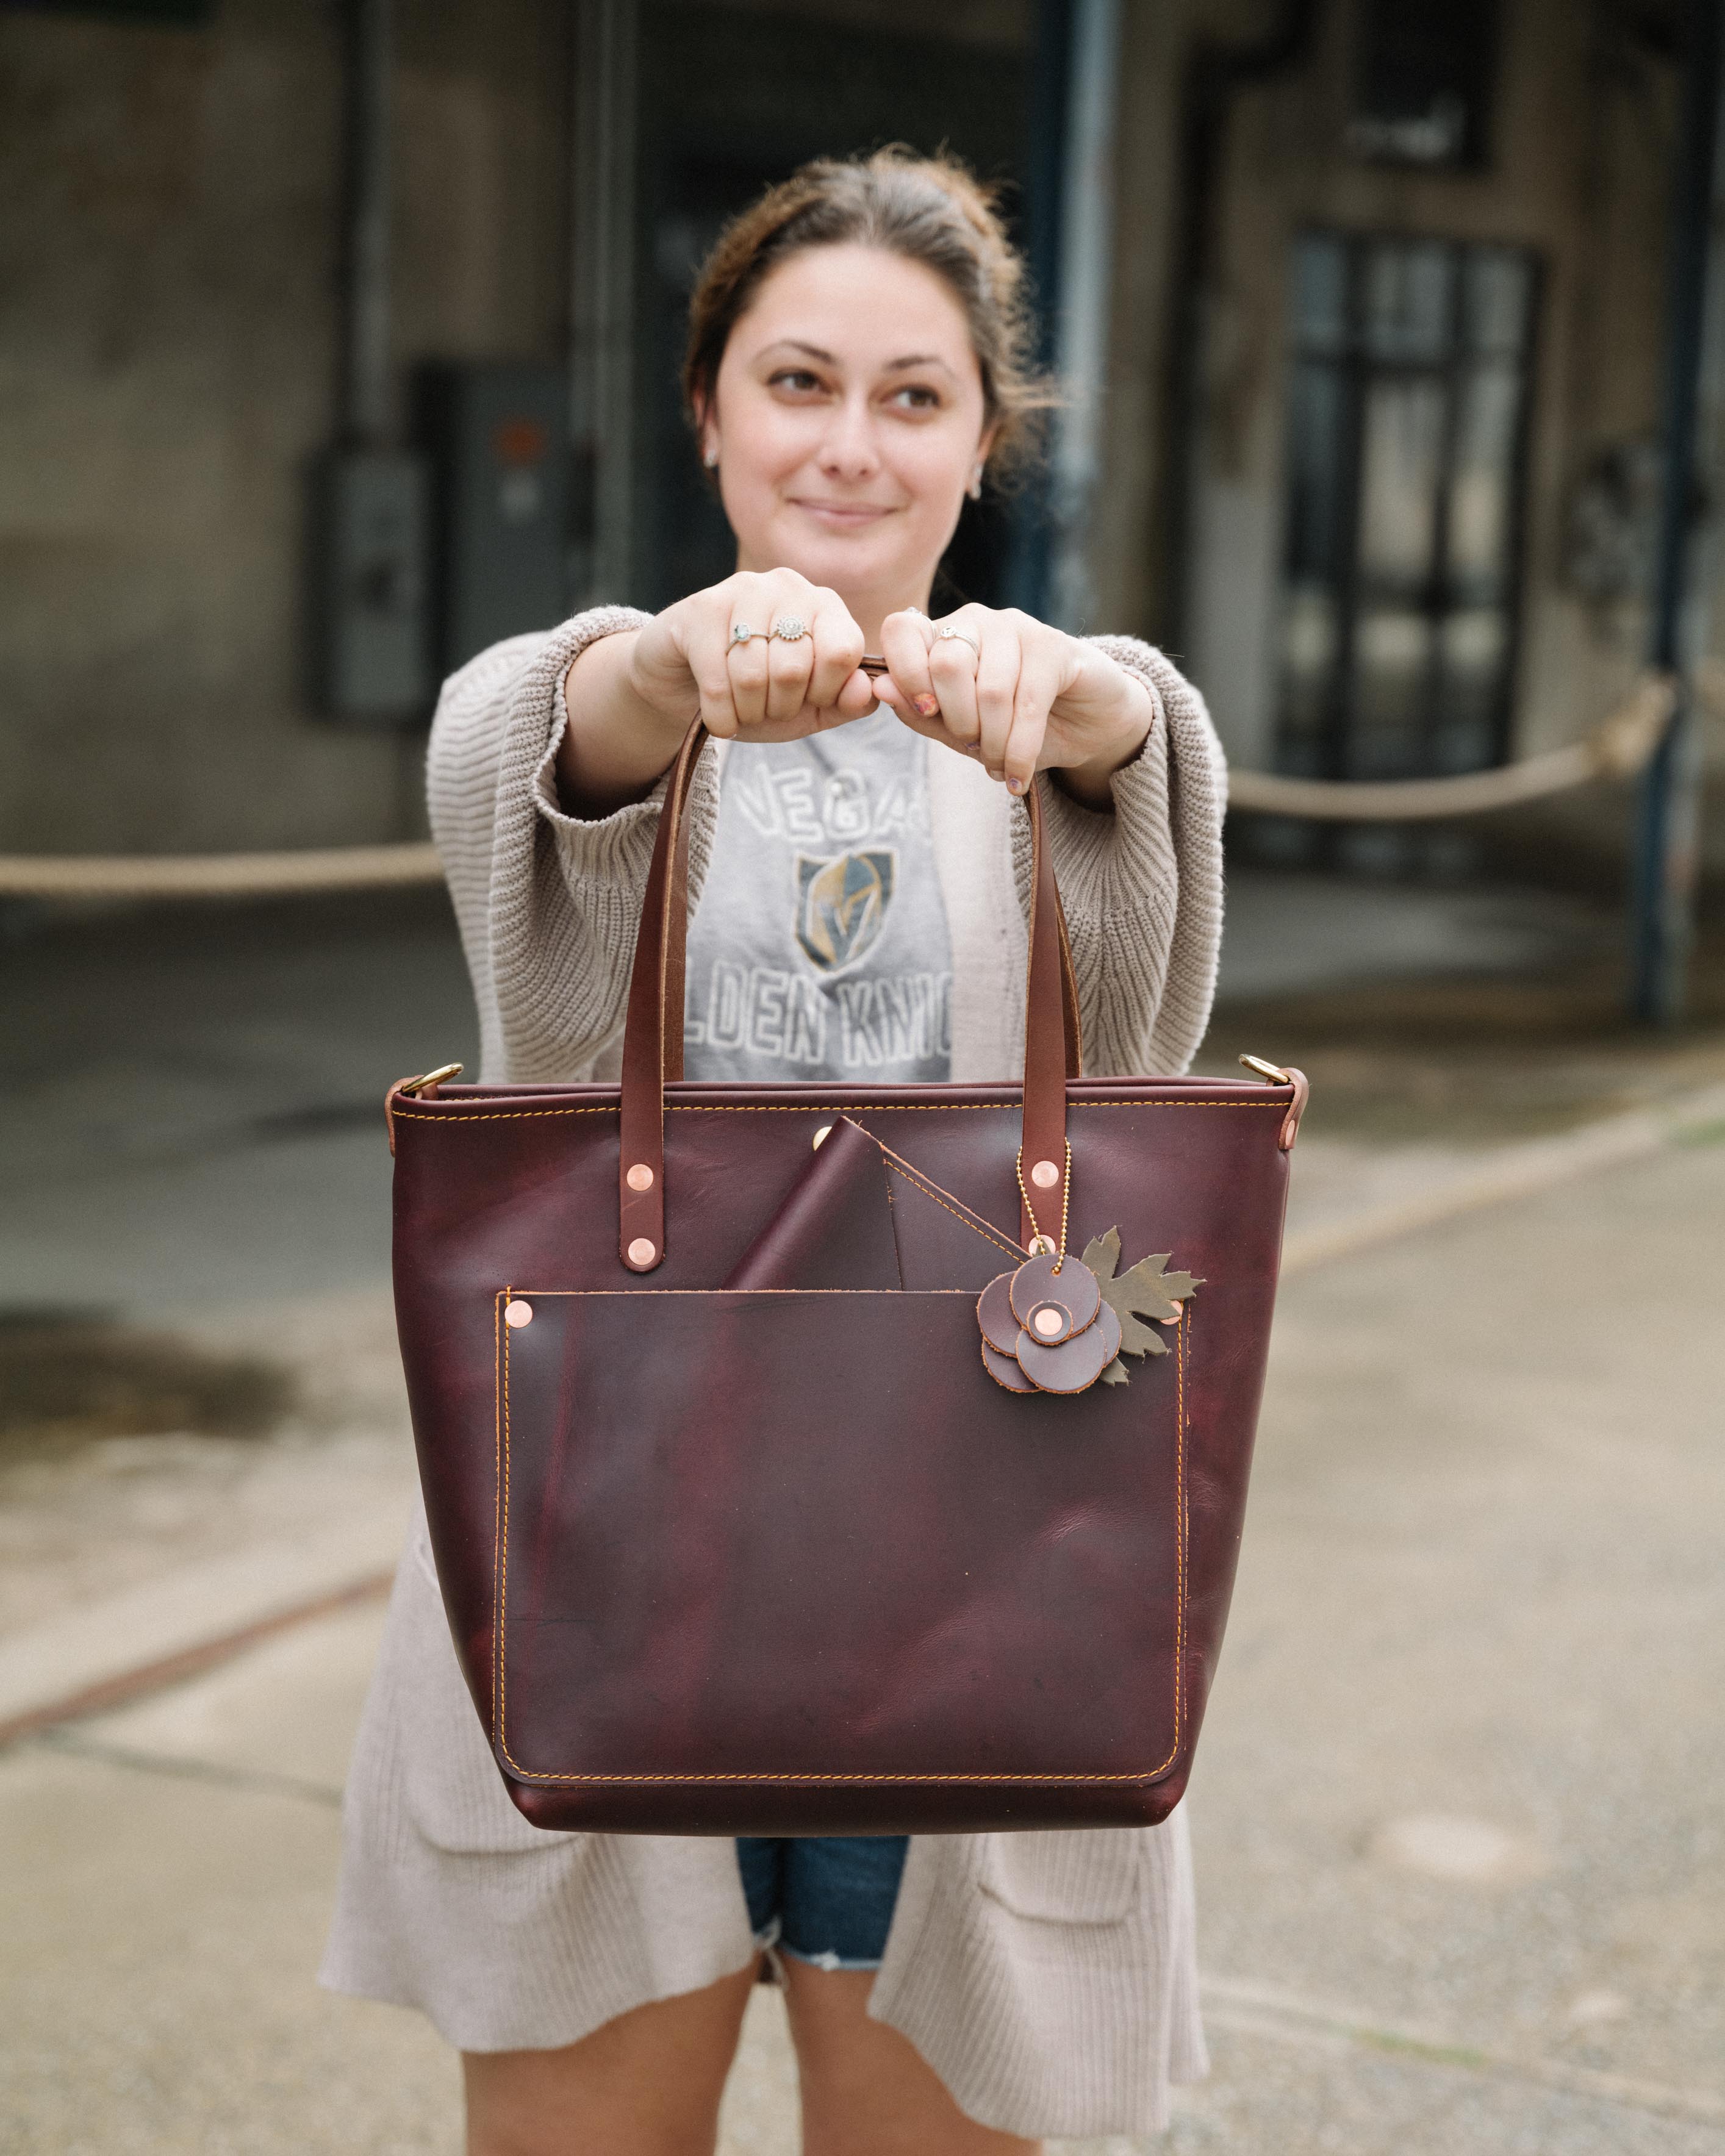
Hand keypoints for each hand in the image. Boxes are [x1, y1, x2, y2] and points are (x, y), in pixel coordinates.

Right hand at [629, 569, 878, 742]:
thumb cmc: (756, 693)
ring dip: (747, 711)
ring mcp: (742, 590)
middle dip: (780, 707)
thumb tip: (867, 689)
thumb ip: (846, 702)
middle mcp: (787, 586)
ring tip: (741, 708)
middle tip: (766, 706)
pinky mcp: (700, 609)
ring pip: (753, 674)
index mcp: (824, 605)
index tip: (806, 698)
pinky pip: (717, 678)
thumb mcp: (809, 707)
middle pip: (795, 668)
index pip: (843, 651)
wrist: (685, 682)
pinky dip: (719, 713)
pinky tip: (717, 715)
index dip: (825, 691)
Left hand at [870, 605, 1154, 806]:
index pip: (901, 630)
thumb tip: (880, 689)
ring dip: (994, 744)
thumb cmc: (1014, 725)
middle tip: (974, 748)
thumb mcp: (960, 731)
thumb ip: (919, 713)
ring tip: (1001, 766)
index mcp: (942, 635)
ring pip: (989, 691)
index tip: (925, 712)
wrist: (1086, 724)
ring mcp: (1017, 628)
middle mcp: (976, 621)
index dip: (905, 673)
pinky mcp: (1055, 646)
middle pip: (946, 665)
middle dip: (958, 723)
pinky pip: (1027, 703)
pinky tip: (1020, 775)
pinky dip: (1021, 750)